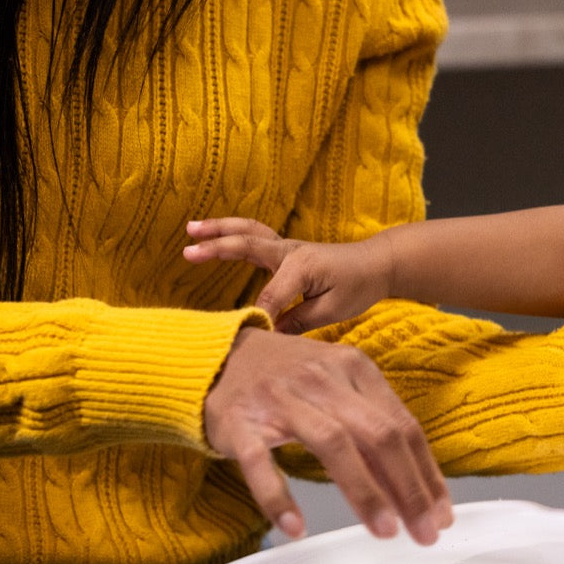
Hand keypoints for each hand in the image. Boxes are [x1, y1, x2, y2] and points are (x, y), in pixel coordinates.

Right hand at [184, 218, 391, 332]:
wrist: (376, 264)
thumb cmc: (358, 286)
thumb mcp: (334, 310)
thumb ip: (300, 321)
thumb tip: (269, 334)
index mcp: (303, 266)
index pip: (271, 296)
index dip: (261, 316)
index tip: (251, 334)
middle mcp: (290, 251)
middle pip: (248, 246)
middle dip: (217, 249)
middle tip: (187, 252)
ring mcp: (286, 247)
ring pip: (249, 232)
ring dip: (219, 229)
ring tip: (191, 228)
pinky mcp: (285, 249)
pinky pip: (254, 236)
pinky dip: (232, 232)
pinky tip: (212, 233)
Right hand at [204, 326, 451, 543]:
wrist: (215, 356)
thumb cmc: (287, 379)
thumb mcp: (337, 386)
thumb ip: (372, 427)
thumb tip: (414, 483)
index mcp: (354, 368)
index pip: (403, 426)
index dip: (427, 474)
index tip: (441, 513)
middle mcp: (323, 379)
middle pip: (379, 435)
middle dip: (409, 488)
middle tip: (424, 531)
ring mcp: (280, 398)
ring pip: (333, 444)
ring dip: (364, 492)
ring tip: (384, 530)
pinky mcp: (239, 421)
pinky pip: (261, 462)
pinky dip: (278, 496)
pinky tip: (296, 526)